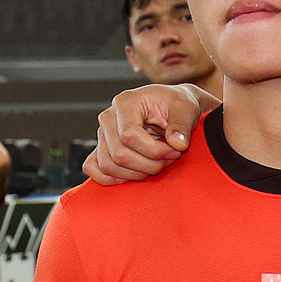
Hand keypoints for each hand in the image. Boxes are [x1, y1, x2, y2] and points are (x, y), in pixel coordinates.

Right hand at [84, 85, 210, 183]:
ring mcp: (102, 134)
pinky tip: (133, 176)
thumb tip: (178, 144)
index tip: (175, 152)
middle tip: (169, 160)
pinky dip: (111, 179)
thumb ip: (182, 124)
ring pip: (108, 165)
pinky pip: (93, 169)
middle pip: (119, 154)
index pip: (129, 135)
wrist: (172, 107)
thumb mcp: (186, 108)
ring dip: (136, 174)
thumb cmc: (177, 105)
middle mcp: (108, 117)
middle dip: (149, 164)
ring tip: (156, 165)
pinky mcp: (102, 148)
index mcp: (125, 102)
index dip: (154, 151)